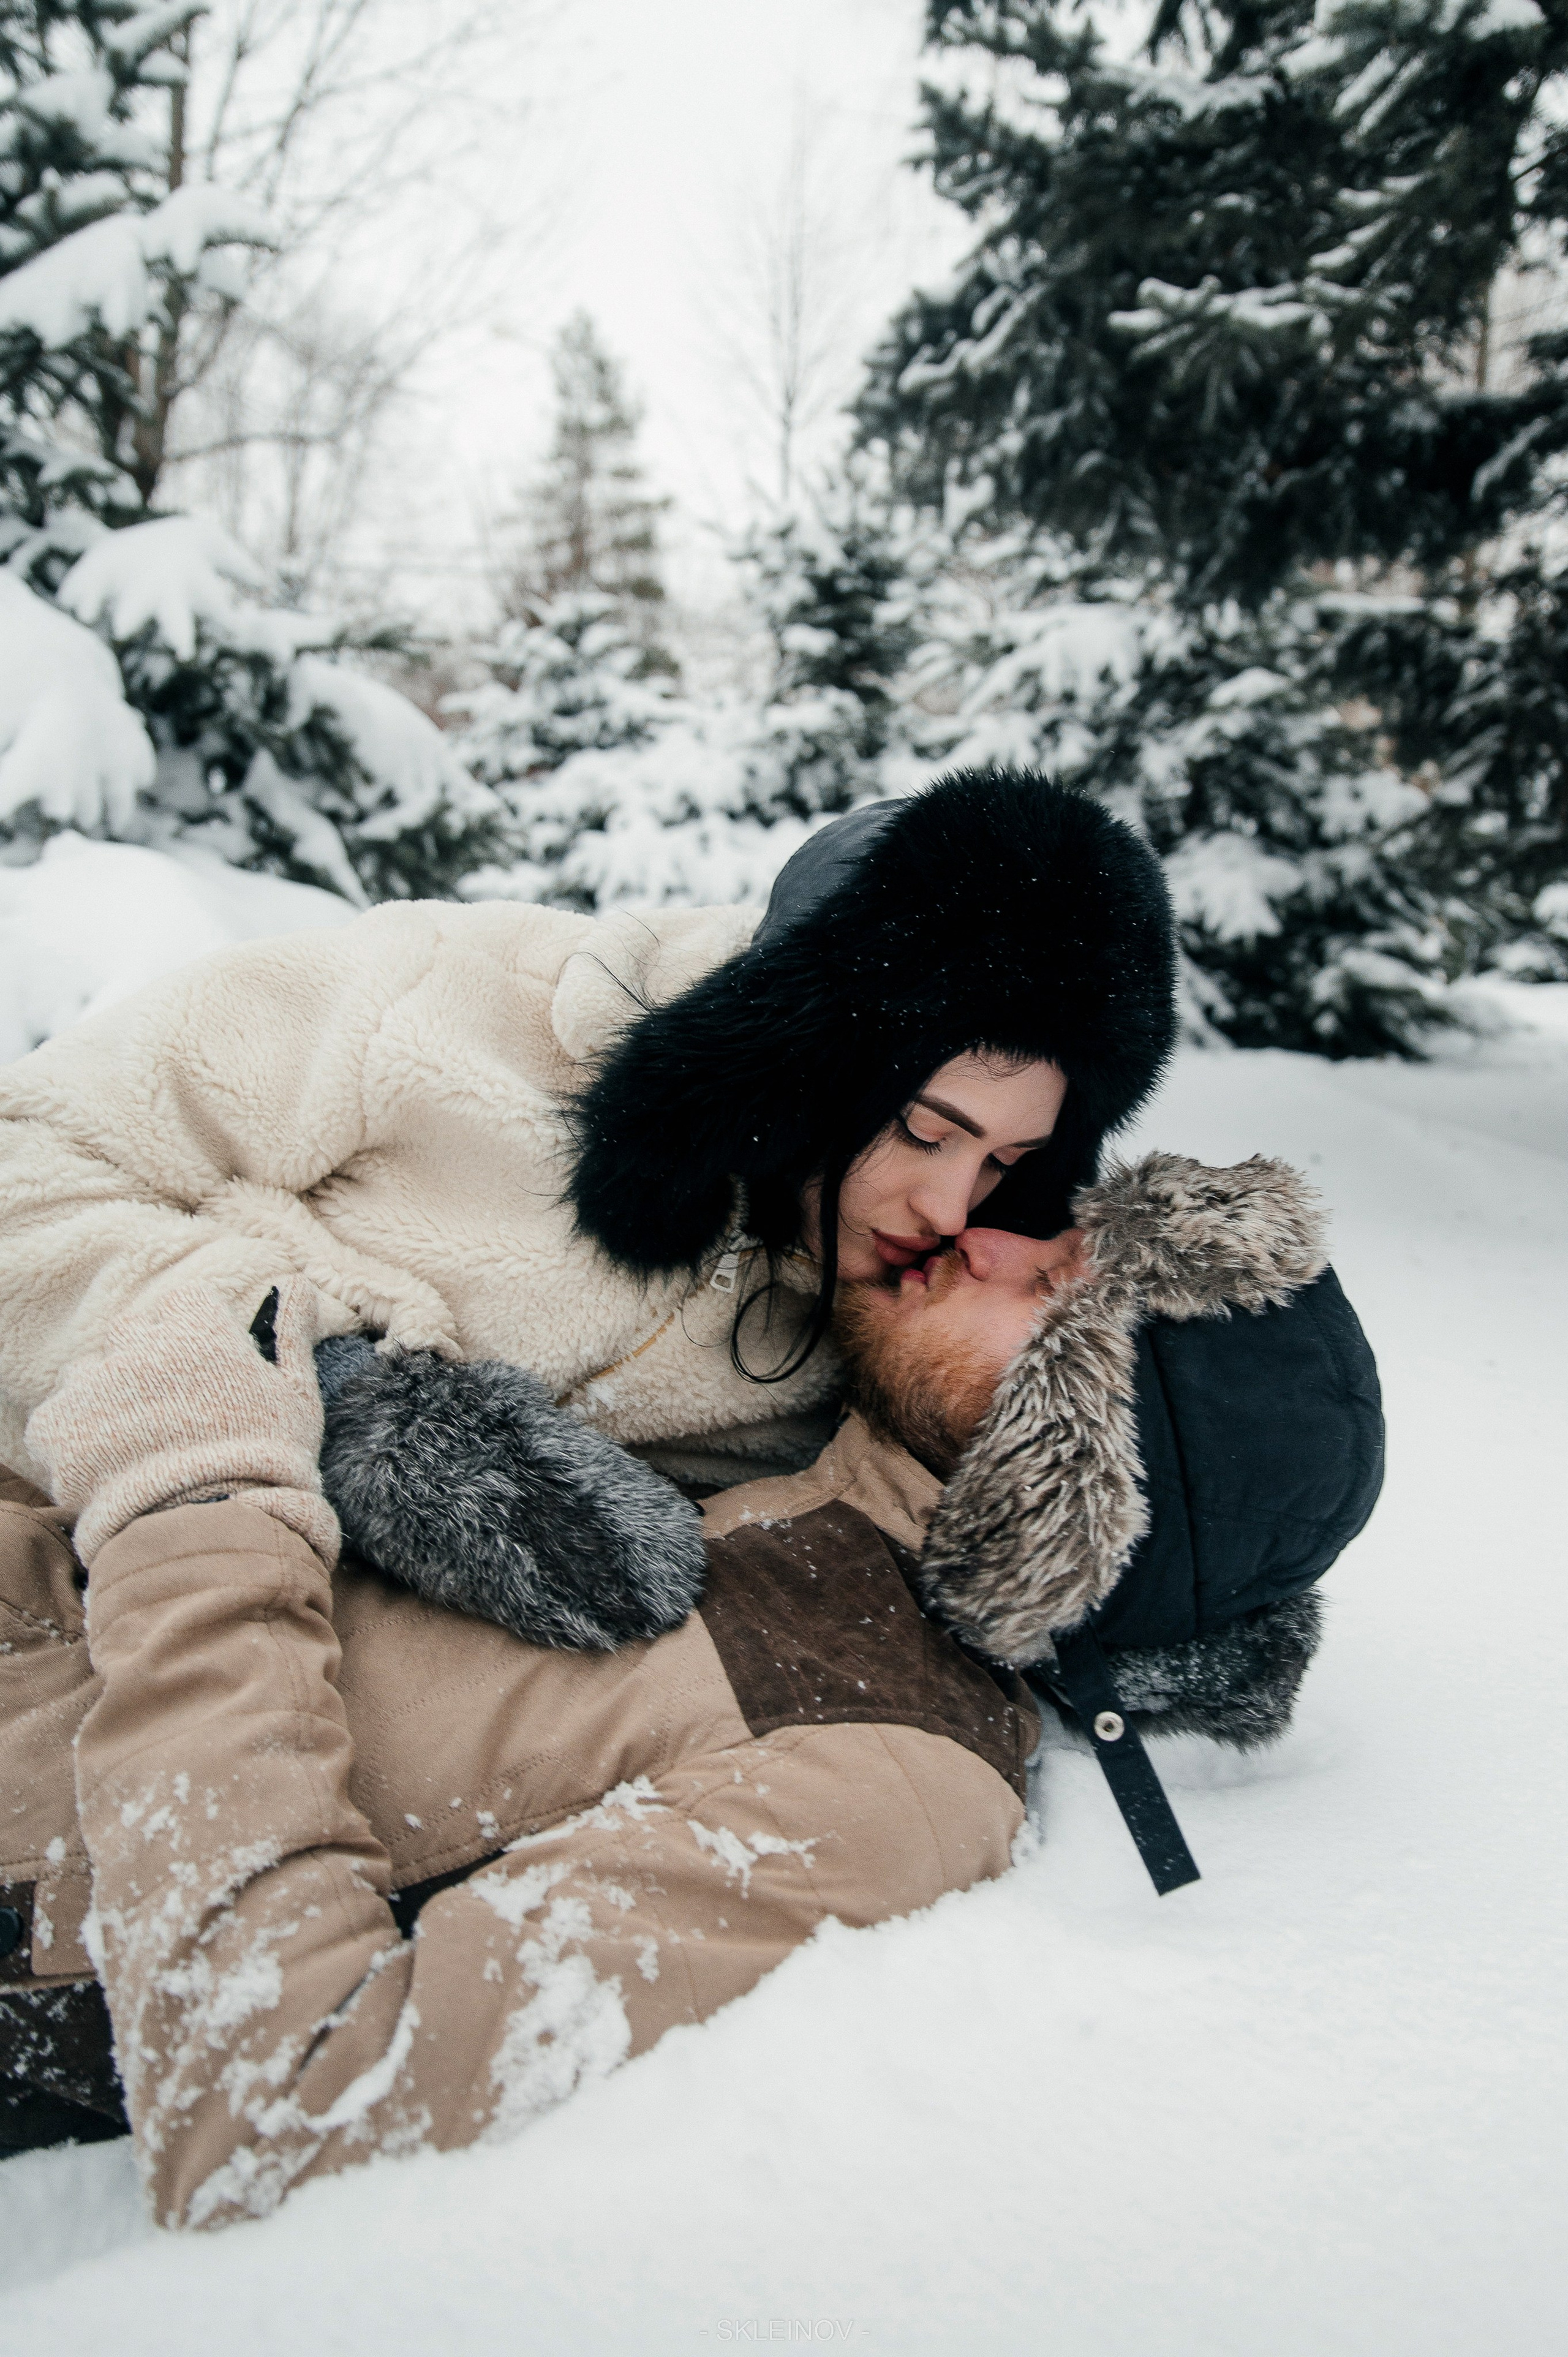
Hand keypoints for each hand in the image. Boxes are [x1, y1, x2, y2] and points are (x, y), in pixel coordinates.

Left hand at [26, 1276, 338, 1566]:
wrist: (210, 1532)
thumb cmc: (264, 1465)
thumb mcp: (295, 1396)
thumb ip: (289, 1333)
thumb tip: (296, 1282)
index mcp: (200, 1332)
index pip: (186, 1303)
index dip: (195, 1335)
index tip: (205, 1370)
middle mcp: (141, 1347)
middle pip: (132, 1334)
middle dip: (146, 1363)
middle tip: (169, 1412)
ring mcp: (94, 1385)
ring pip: (90, 1375)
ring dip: (106, 1399)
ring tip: (136, 1448)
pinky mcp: (57, 1426)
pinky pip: (56, 1419)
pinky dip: (74, 1440)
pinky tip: (107, 1470)